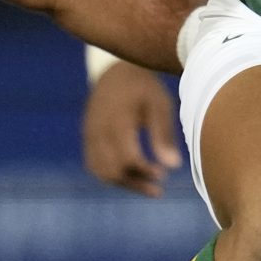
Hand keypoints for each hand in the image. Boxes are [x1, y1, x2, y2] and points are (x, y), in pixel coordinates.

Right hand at [82, 63, 182, 196]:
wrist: (115, 71)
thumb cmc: (143, 88)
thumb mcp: (159, 105)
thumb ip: (163, 135)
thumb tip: (173, 167)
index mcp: (118, 120)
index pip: (128, 157)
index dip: (145, 171)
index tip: (163, 175)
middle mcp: (99, 130)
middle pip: (112, 170)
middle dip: (135, 183)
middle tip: (158, 189)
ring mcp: (89, 135)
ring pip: (101, 171)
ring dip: (124, 183)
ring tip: (147, 187)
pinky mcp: (87, 138)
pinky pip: (94, 165)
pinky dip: (111, 175)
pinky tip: (131, 176)